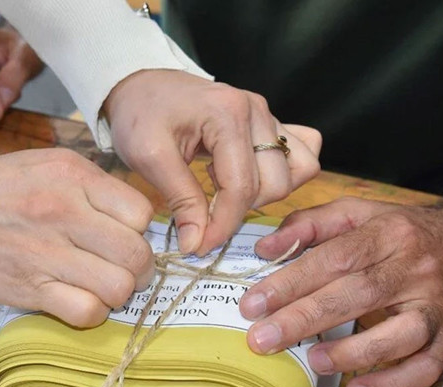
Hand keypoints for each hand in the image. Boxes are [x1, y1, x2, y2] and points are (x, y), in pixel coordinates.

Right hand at [0, 149, 153, 326]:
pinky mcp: (28, 288)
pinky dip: (90, 313)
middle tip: (122, 271)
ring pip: (119, 287)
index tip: (127, 239)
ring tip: (98, 287)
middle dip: (139, 270)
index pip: (142, 213)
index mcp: (73, 175)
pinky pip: (87, 312)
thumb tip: (132, 219)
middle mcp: (65, 210)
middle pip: (137, 254)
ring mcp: (47, 252)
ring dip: (116, 294)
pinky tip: (75, 301)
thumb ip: (90, 187)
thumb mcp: (44, 165)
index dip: (140, 232)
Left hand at [103, 70, 320, 254]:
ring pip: (300, 169)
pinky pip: (302, 152)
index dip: (223, 225)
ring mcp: (268, 115)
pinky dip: (284, 174)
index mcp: (229, 114)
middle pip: (276, 183)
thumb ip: (180, 200)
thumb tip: (197, 244)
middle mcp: (257, 111)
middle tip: (205, 215)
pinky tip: (247, 178)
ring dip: (268, 194)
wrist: (141, 83)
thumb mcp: (149, 157)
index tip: (199, 246)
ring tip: (226, 193)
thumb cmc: (140, 114)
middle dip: (241, 210)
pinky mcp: (271, 123)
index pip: (242, 187)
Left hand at [239, 197, 442, 386]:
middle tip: (262, 339)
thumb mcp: (358, 212)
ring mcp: (438, 306)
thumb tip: (264, 250)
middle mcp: (417, 268)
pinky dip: (394, 385)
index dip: (292, 281)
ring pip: (402, 336)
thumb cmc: (404, 231)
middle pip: (359, 294)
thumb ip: (308, 225)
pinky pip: (428, 368)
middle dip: (305, 319)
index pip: (336, 257)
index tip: (252, 304)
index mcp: (389, 233)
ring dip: (354, 353)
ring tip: (312, 361)